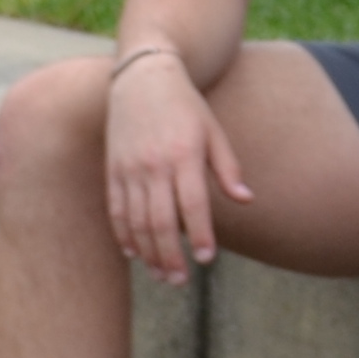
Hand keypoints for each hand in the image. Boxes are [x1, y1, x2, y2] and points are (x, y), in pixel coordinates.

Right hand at [103, 53, 247, 280]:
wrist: (143, 77)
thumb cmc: (186, 106)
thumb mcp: (214, 131)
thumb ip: (228, 168)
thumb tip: (246, 201)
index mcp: (183, 155)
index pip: (192, 205)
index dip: (200, 235)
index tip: (207, 258)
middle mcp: (153, 165)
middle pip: (160, 221)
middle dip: (170, 256)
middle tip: (181, 280)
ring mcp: (129, 168)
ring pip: (135, 221)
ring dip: (148, 252)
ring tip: (161, 275)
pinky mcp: (112, 169)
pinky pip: (115, 209)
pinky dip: (123, 234)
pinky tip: (134, 253)